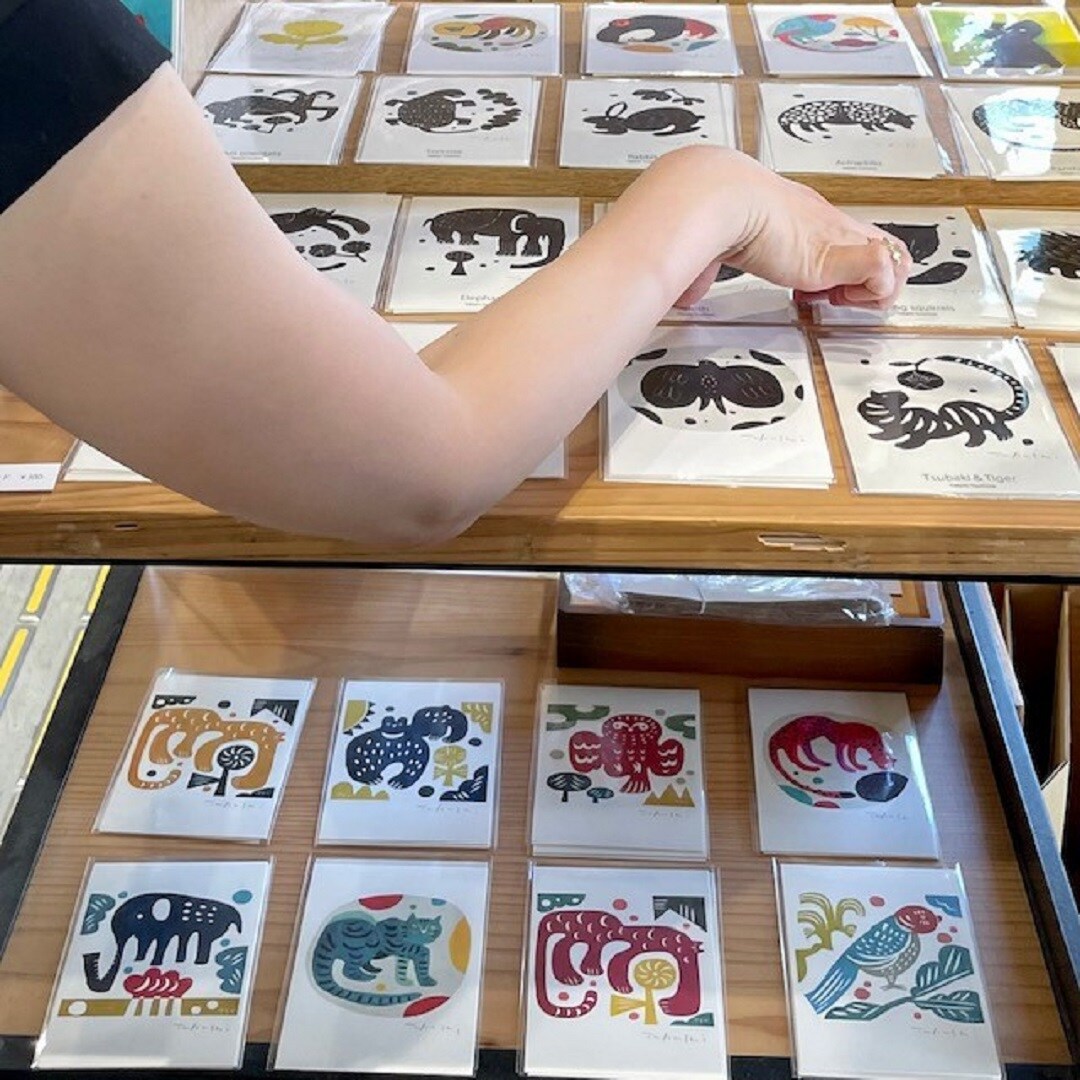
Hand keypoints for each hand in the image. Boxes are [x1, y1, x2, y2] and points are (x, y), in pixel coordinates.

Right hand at [667, 150, 911, 310]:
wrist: (717, 198)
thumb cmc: (715, 214)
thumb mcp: (720, 247)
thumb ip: (708, 271)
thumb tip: (686, 293)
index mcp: (806, 218)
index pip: (850, 238)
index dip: (843, 272)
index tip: (811, 290)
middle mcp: (829, 223)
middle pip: (887, 247)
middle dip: (869, 283)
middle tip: (831, 297)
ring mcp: (839, 237)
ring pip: (896, 262)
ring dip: (870, 292)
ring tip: (832, 298)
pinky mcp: (839, 254)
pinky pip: (883, 274)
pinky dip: (865, 295)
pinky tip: (831, 294)